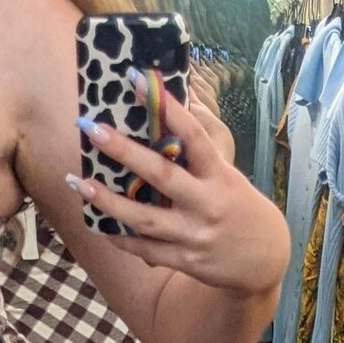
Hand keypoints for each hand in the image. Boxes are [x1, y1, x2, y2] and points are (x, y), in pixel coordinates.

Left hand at [69, 91, 284, 293]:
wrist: (264, 262)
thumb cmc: (242, 210)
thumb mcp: (229, 178)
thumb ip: (199, 157)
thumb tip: (171, 117)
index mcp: (220, 176)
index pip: (193, 136)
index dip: (166, 107)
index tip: (137, 79)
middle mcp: (206, 204)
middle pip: (161, 175)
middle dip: (123, 151)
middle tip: (91, 129)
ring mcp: (194, 234)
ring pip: (143, 218)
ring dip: (107, 201)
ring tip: (78, 182)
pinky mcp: (184, 260)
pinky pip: (144, 249)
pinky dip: (119, 237)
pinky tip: (96, 222)